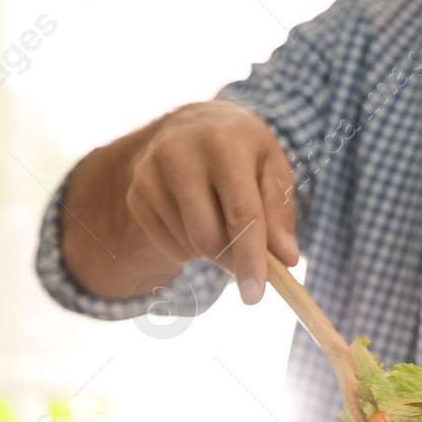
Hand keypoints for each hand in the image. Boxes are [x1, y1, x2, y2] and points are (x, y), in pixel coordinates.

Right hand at [126, 101, 298, 302]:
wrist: (192, 125)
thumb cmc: (243, 150)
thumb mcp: (273, 167)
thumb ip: (280, 213)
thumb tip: (285, 259)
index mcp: (223, 142)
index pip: (239, 214)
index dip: (249, 259)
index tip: (255, 296)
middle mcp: (180, 153)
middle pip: (209, 238)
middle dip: (233, 257)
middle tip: (248, 250)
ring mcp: (150, 174)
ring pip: (190, 246)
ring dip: (213, 248)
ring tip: (219, 213)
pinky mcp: (136, 195)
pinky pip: (170, 247)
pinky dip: (190, 246)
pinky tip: (196, 216)